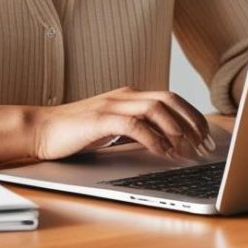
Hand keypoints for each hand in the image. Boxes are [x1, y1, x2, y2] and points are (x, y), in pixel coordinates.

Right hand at [31, 86, 215, 161]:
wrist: (41, 129)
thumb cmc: (77, 132)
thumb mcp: (113, 129)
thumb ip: (137, 130)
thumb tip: (168, 144)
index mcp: (129, 95)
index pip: (170, 98)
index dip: (191, 115)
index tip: (205, 135)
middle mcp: (124, 95)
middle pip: (169, 99)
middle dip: (191, 121)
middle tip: (204, 143)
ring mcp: (112, 105)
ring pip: (155, 108)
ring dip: (175, 129)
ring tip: (187, 150)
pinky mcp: (100, 119)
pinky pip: (134, 125)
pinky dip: (152, 137)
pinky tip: (163, 152)